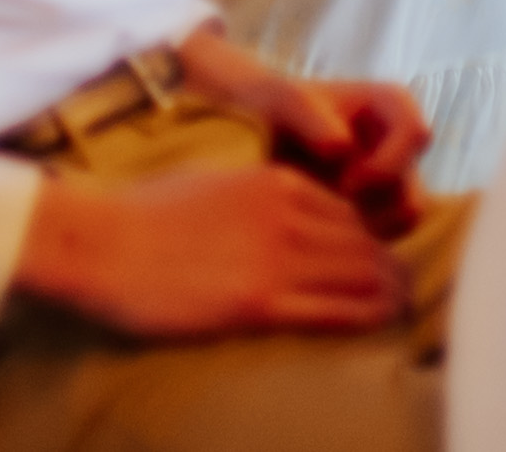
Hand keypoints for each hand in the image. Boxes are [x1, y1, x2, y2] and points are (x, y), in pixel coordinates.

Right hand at [12, 161, 409, 340]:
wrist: (102, 242)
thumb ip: (257, 198)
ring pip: (360, 274)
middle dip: (389, 266)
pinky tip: (380, 322)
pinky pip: (333, 310)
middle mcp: (285, 215)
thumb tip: (281, 219)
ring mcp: (274, 258)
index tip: (378, 259)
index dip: (370, 239)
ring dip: (388, 292)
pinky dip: (366, 315)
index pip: (349, 211)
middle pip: (364, 242)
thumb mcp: (215, 184)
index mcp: (275, 182)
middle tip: (403, 289)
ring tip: (401, 307)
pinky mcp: (258, 302)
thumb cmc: (147, 215)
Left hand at [172, 36, 430, 236]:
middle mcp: (402, 144)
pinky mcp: (381, 209)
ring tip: (322, 222)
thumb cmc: (275, 109)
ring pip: (404, 220)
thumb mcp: (283, 102)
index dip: (385, 164)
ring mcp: (395, 179)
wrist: (259, 134)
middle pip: (414, 188)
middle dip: (375, 208)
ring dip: (366, 229)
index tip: (346, 180)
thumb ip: (309, 117)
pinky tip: (321, 233)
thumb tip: (341, 150)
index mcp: (393, 104)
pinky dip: (356, 241)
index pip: (416, 134)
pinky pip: (386, 236)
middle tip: (330, 212)